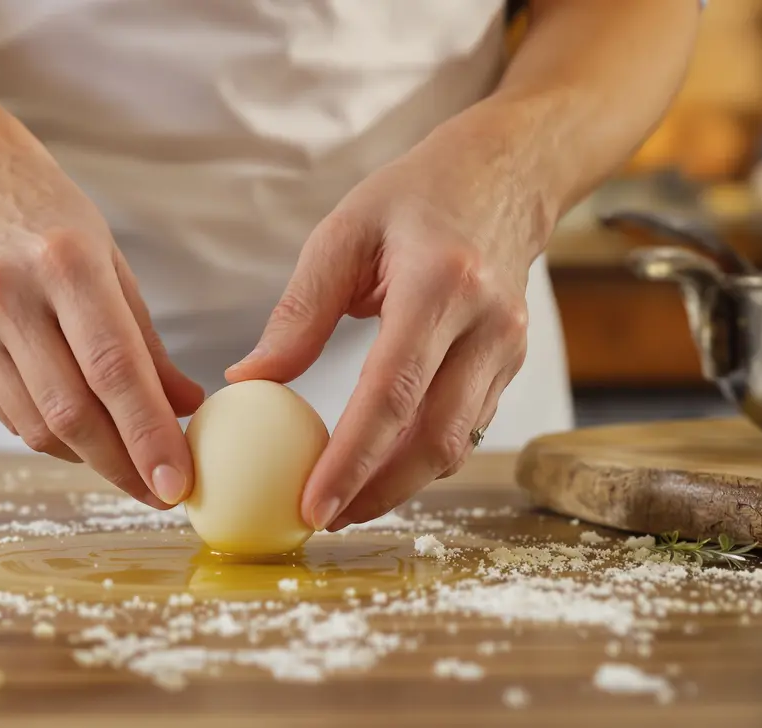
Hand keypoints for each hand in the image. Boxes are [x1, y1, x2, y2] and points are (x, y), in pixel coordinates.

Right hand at [0, 147, 203, 508]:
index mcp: (65, 262)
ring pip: (35, 427)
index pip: (113, 369)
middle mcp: (7, 294)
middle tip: (159, 490)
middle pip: (70, 412)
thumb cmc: (50, 221)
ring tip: (123, 457)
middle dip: (121, 464)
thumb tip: (188, 410)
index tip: (177, 482)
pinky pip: (7, 414)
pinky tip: (73, 423)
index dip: (147, 435)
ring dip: (88, 454)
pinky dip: (48, 431)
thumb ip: (147, 343)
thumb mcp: (111, 262)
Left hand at [225, 137, 542, 529]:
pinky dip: (420, 458)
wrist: (506, 174)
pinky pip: (464, 427)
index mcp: (441, 284)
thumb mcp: (343, 232)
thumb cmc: (417, 195)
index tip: (312, 503)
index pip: (393, 392)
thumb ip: (299, 311)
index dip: (352, 459)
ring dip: (399, 485)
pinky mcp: (511, 364)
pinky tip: (378, 470)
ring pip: (456, 444)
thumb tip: (250, 379)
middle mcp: (488, 324)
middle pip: (435, 437)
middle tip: (320, 520)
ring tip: (341, 505)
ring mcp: (509, 348)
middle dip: (377, 492)